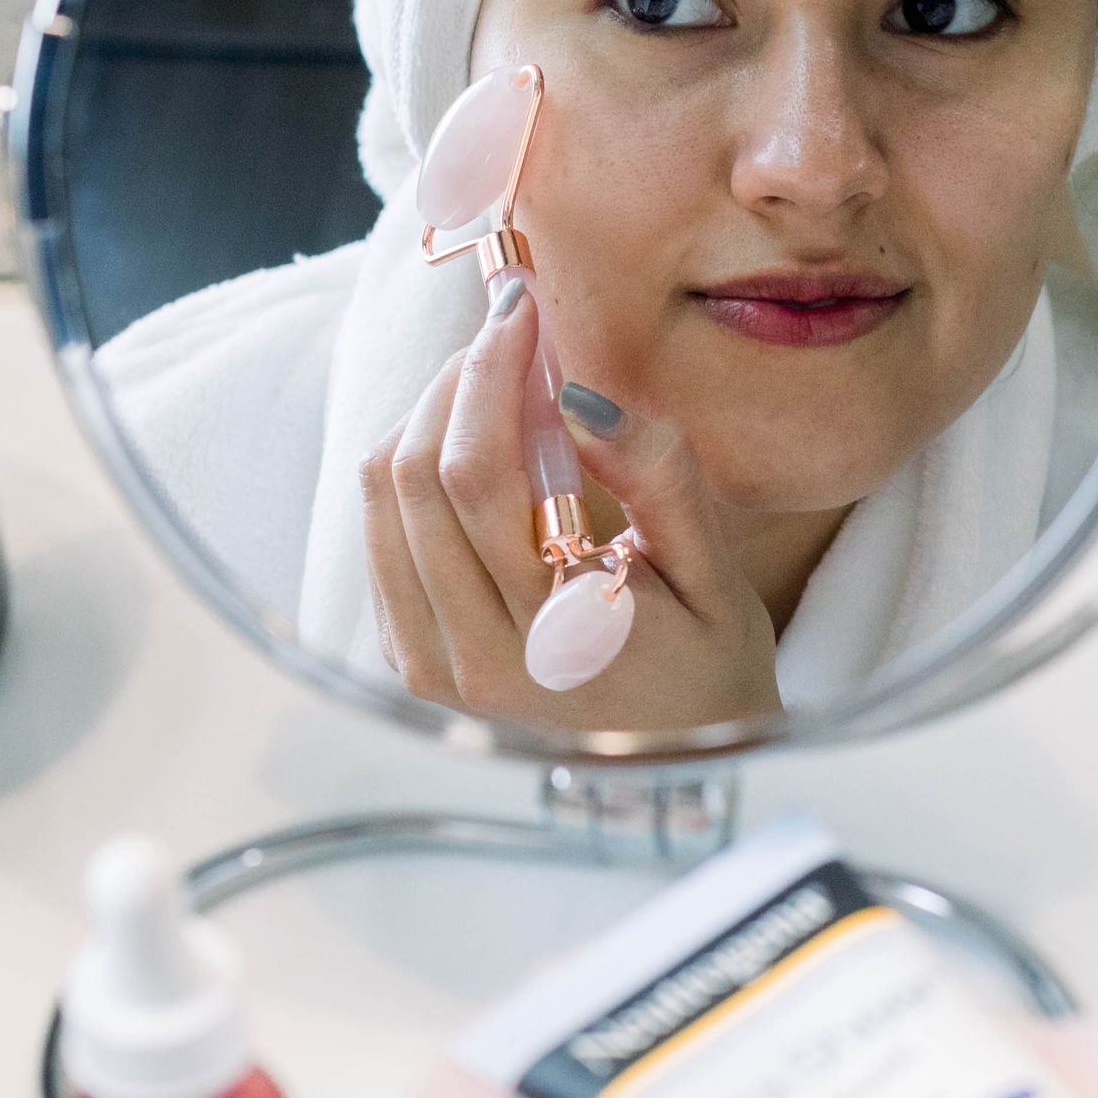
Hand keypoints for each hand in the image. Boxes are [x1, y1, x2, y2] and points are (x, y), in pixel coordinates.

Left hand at [358, 276, 782, 733]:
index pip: (475, 474)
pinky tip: (471, 453)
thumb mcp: (718, 584)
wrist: (676, 787)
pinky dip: (411, 475)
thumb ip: (660, 483)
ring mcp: (427, 668)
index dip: (489, 372)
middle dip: (455, 380)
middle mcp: (467, 659)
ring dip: (426, 419)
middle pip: (411, 476)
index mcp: (546, 638)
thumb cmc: (710, 681)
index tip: (520, 311)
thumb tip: (580, 397)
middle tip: (507, 336)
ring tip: (491, 384)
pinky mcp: (409, 665)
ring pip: (379, 502)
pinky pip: (380, 541)